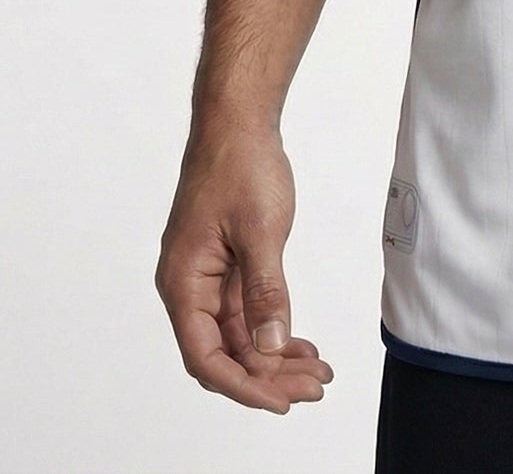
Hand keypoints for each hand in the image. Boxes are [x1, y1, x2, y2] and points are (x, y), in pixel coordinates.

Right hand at [156, 125, 333, 412]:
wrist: (239, 124)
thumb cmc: (241, 167)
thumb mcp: (261, 231)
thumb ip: (265, 291)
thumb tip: (269, 345)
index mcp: (183, 283)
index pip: (207, 356)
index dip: (243, 385)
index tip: (281, 402)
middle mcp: (190, 287)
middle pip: (225, 352)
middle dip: (268, 376)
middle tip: (313, 388)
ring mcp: (208, 276)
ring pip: (239, 334)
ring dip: (274, 355)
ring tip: (316, 372)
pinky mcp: (228, 264)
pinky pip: (247, 310)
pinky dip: (274, 327)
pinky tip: (300, 343)